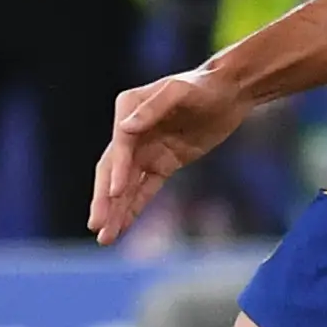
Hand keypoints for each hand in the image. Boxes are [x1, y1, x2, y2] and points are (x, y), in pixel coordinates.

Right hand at [89, 65, 252, 243]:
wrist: (230, 93)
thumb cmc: (204, 86)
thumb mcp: (180, 91)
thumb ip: (154, 108)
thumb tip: (125, 129)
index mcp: (128, 108)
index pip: (120, 145)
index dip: (117, 170)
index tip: (115, 192)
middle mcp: (131, 131)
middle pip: (113, 170)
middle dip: (105, 199)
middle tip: (96, 225)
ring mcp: (145, 150)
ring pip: (126, 186)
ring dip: (115, 212)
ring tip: (104, 239)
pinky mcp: (162, 164)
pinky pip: (145, 190)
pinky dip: (133, 209)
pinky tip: (122, 230)